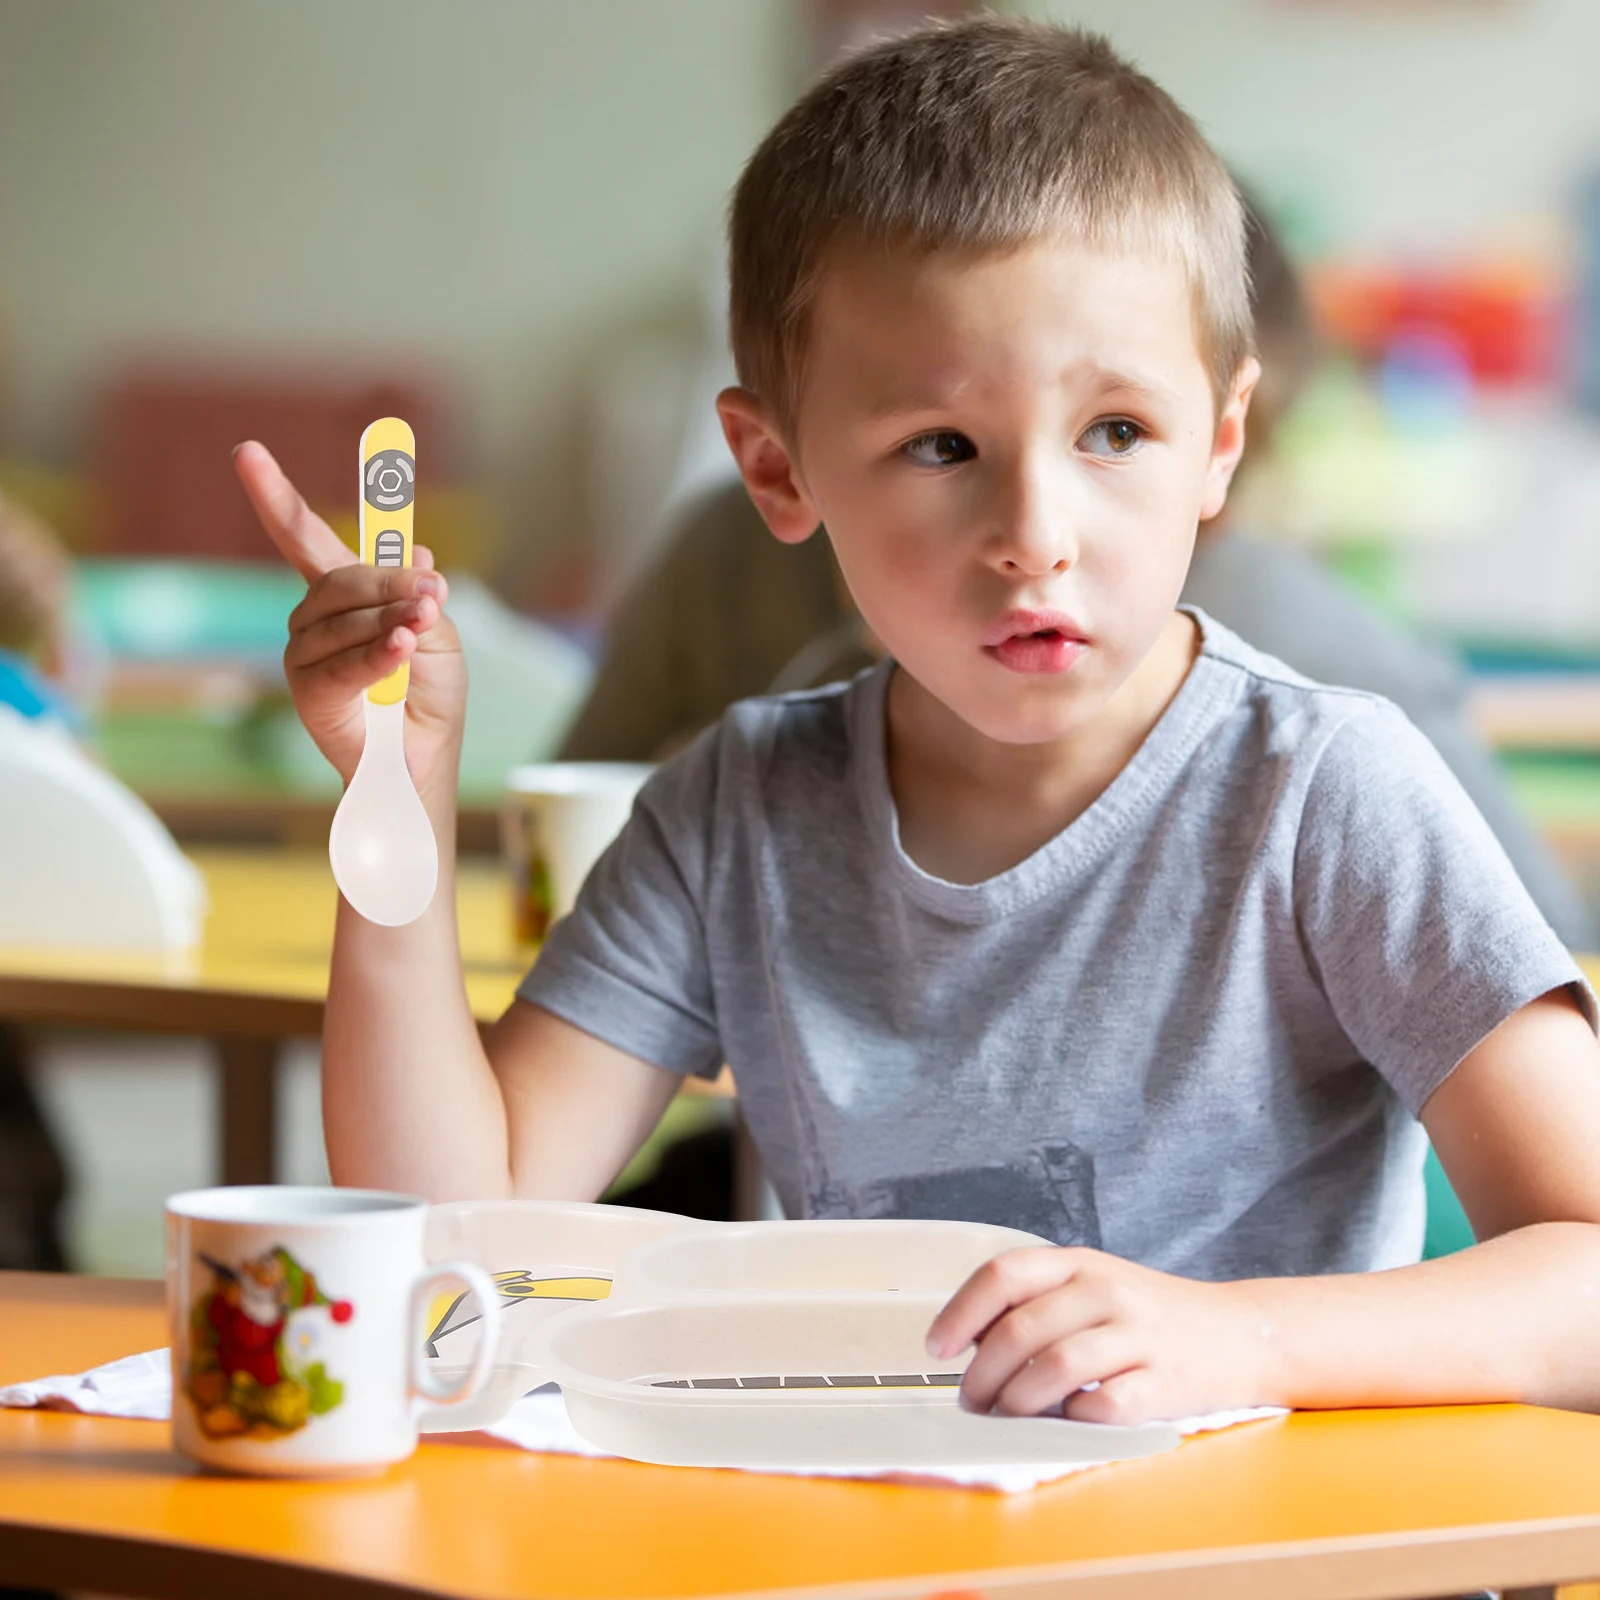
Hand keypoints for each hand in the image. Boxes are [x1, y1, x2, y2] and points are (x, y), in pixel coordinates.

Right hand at [233, 440, 466, 789]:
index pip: (305, 538)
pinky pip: (342, 662)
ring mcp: (305, 654)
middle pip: (343, 577)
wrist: (422, 760)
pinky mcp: (309, 693)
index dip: (276, 497)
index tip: (246, 453)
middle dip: (392, 583)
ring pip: (345, 619)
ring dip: (392, 622)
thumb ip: (420, 593)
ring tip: (421, 634)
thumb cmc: (429, 699)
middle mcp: (313, 619)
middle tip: (432, 594)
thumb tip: (418, 549)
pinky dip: (377, 653)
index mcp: (342, 596)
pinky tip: (401, 650)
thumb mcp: (439, 635)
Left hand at [924, 1247, 1275, 1425]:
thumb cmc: (1148, 1315)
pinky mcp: (1164, 1382)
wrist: (1239, 1333)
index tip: (936, 1347)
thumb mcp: (1092, 1286)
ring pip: (1055, 1367)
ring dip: (1017, 1401)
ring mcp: (1137, 1335)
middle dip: (981, 1374)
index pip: (1003, 1274)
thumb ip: (1037, 1302)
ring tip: (1006, 1416)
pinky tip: (1065, 1420)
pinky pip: (1103, 1405)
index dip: (961, 1311)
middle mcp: (1105, 1290)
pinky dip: (1073, 1418)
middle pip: (1020, 1330)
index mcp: (1078, 1263)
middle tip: (970, 1401)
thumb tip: (969, 1341)